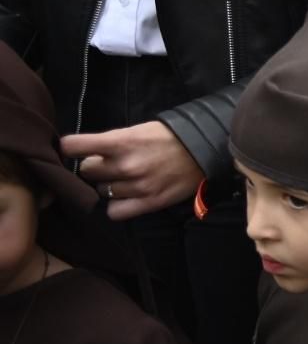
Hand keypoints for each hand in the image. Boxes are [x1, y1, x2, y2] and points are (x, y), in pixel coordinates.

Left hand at [61, 121, 204, 220]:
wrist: (203, 151)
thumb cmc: (167, 137)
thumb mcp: (136, 131)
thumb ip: (111, 143)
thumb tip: (85, 154)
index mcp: (121, 142)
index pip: (74, 146)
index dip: (68, 148)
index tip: (72, 150)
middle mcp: (126, 166)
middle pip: (87, 171)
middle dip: (95, 167)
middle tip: (108, 164)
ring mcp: (137, 187)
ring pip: (102, 191)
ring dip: (109, 186)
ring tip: (124, 179)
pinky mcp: (149, 203)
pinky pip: (115, 212)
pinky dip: (116, 206)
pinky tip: (126, 197)